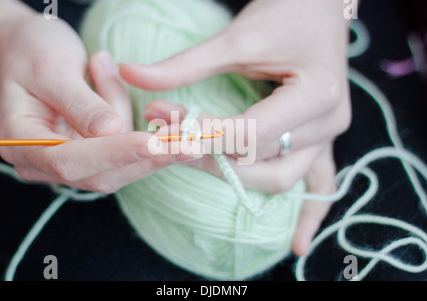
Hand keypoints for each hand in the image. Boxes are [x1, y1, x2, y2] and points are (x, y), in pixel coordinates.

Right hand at [0, 12, 198, 192]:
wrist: (26, 47)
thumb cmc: (31, 51)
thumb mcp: (51, 68)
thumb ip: (79, 103)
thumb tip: (111, 131)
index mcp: (22, 144)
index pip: (70, 161)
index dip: (113, 154)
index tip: (153, 143)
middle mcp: (43, 163)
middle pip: (101, 176)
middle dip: (147, 158)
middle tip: (190, 144)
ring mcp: (69, 161)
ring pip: (119, 164)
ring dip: (141, 133)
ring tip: (113, 76)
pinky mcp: (90, 154)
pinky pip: (123, 148)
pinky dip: (136, 126)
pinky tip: (120, 90)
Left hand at [118, 0, 351, 254]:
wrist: (320, 5)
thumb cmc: (286, 12)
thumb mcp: (237, 37)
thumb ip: (185, 64)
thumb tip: (129, 73)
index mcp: (316, 94)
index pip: (251, 132)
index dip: (205, 137)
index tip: (164, 130)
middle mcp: (328, 122)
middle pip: (262, 160)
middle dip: (211, 155)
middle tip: (169, 142)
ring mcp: (329, 135)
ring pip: (281, 177)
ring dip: (238, 177)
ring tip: (195, 164)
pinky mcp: (322, 139)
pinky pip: (319, 184)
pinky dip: (308, 215)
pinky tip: (297, 246)